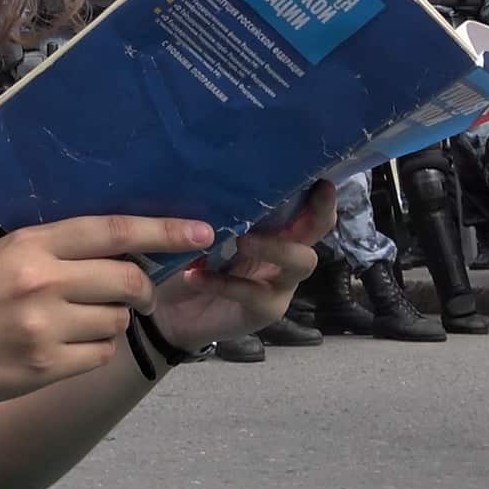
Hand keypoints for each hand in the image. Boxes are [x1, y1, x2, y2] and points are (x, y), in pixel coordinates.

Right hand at [0, 215, 215, 417]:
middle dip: (142, 288)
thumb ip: (56, 247)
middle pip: (129, 279)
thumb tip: (127, 245)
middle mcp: (41, 282)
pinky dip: (94, 351)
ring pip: (118, 320)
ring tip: (75, 321)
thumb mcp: (1, 254)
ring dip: (111, 321)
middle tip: (136, 293)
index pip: (114, 231)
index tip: (202, 230)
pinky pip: (100, 355)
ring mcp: (44, 328)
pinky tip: (63, 347)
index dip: (165, 230)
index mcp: (31, 244)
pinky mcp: (44, 367)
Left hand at [146, 183, 331, 350]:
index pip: (304, 206)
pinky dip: (224, 283)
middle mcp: (284, 253)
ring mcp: (278, 284)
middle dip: (318, 213)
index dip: (319, 194)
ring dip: (273, 247)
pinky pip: (253, 294)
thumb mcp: (197, 227)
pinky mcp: (264, 311)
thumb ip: (211, 210)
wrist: (165, 310)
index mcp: (272, 227)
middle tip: (307, 195)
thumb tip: (217, 181)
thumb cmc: (186, 258)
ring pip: (299, 263)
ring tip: (241, 241)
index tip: (323, 177)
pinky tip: (193, 275)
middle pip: (316, 231)